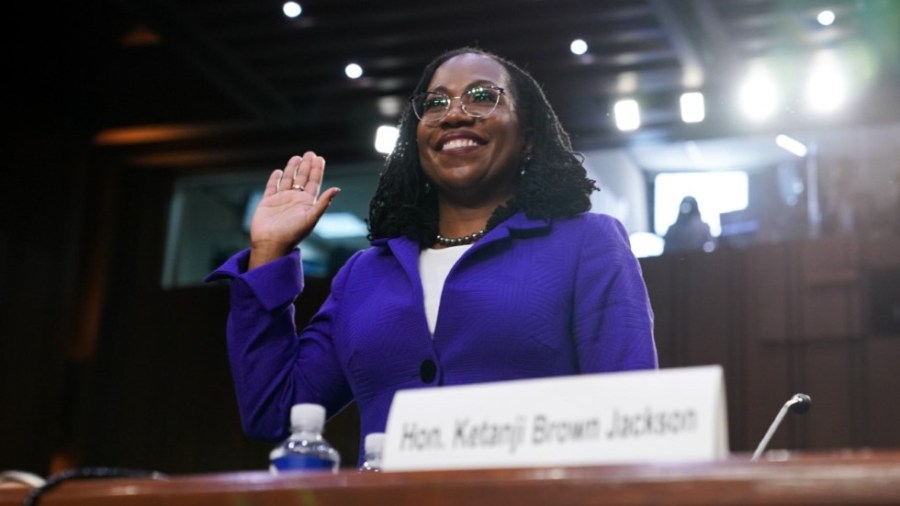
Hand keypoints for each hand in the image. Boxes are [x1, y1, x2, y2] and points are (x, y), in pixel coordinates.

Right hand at [248, 151, 340, 268]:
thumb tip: (337, 189)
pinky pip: (272, 187)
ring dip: (292, 169)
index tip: (319, 158)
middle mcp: (295, 200)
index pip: (314, 183)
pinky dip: (275, 179)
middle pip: (302, 179)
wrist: (271, 243)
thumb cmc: (293, 234)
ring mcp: (281, 200)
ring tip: (297, 157)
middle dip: (306, 166)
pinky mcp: (267, 202)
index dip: (317, 170)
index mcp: (306, 203)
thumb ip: (323, 203)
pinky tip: (278, 171)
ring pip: (288, 180)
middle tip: (310, 153)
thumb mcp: (311, 218)